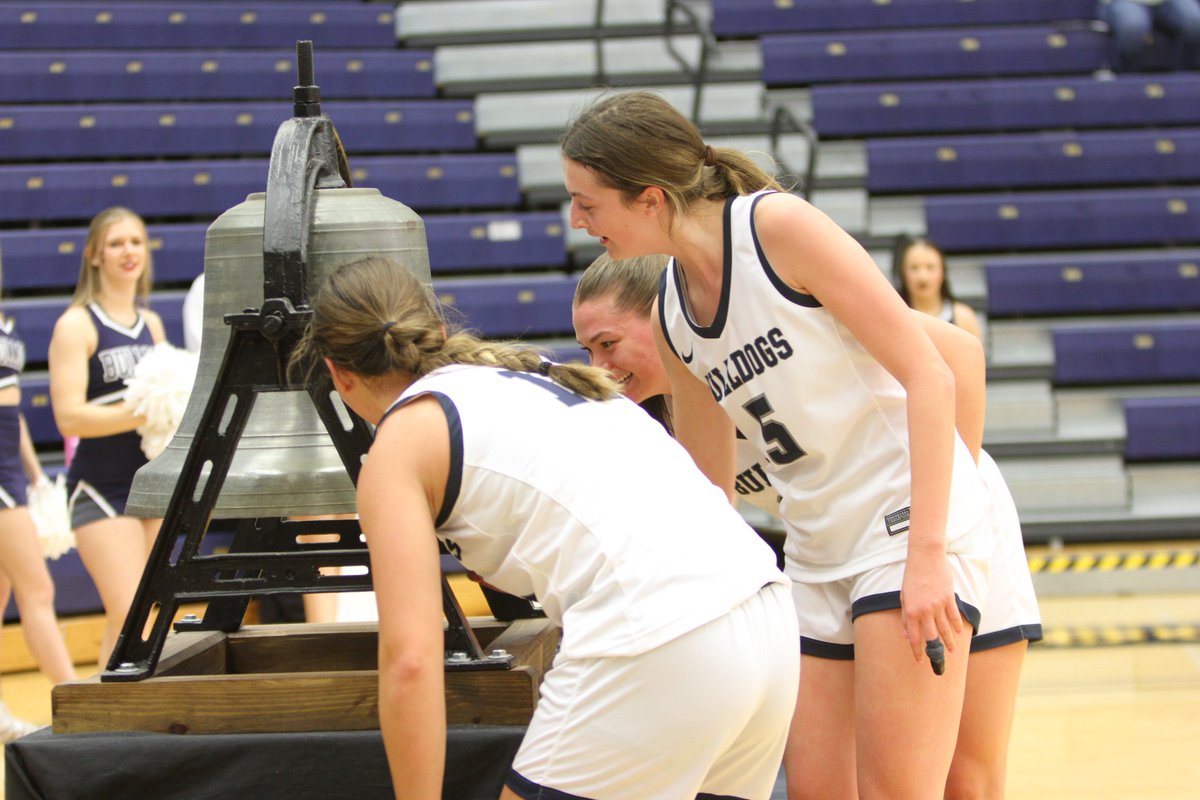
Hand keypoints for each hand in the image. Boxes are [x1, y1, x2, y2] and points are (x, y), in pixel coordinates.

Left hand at [899, 548, 961, 666]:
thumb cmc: (912, 577)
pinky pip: (954, 617)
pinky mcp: (949, 599)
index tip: (920, 661)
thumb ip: (906, 617)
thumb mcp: (903, 597)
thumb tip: (907, 635)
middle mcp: (924, 611)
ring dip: (949, 643)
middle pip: (932, 638)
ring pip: (945, 630)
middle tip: (939, 663)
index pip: (914, 638)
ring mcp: (938, 605)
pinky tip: (957, 634)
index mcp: (911, 611)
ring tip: (952, 652)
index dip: (917, 652)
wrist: (925, 558)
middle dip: (935, 652)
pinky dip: (956, 627)